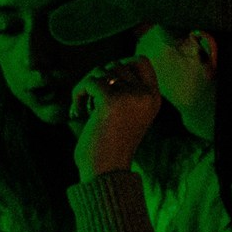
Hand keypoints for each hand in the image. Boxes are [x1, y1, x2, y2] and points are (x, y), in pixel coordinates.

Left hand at [70, 56, 162, 178]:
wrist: (106, 170)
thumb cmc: (110, 147)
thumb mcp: (125, 115)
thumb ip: (123, 91)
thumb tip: (107, 67)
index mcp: (154, 99)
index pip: (140, 61)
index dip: (120, 65)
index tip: (106, 83)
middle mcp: (146, 95)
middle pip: (116, 64)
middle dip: (98, 78)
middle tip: (89, 100)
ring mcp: (131, 96)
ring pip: (101, 71)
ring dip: (86, 87)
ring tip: (82, 109)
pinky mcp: (112, 100)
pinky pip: (89, 82)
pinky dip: (78, 94)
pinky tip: (77, 112)